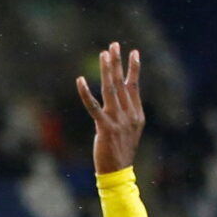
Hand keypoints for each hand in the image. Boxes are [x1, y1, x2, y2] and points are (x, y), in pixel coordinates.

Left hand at [76, 42, 144, 173]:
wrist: (118, 172)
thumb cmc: (120, 152)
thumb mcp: (128, 131)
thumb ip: (126, 114)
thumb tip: (121, 100)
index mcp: (137, 114)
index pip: (134, 86)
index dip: (133, 69)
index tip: (133, 52)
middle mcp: (129, 114)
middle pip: (123, 83)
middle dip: (118, 63)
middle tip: (114, 45)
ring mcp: (118, 121)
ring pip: (111, 90)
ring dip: (107, 70)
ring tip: (104, 54)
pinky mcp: (104, 128)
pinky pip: (93, 107)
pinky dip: (86, 93)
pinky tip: (80, 81)